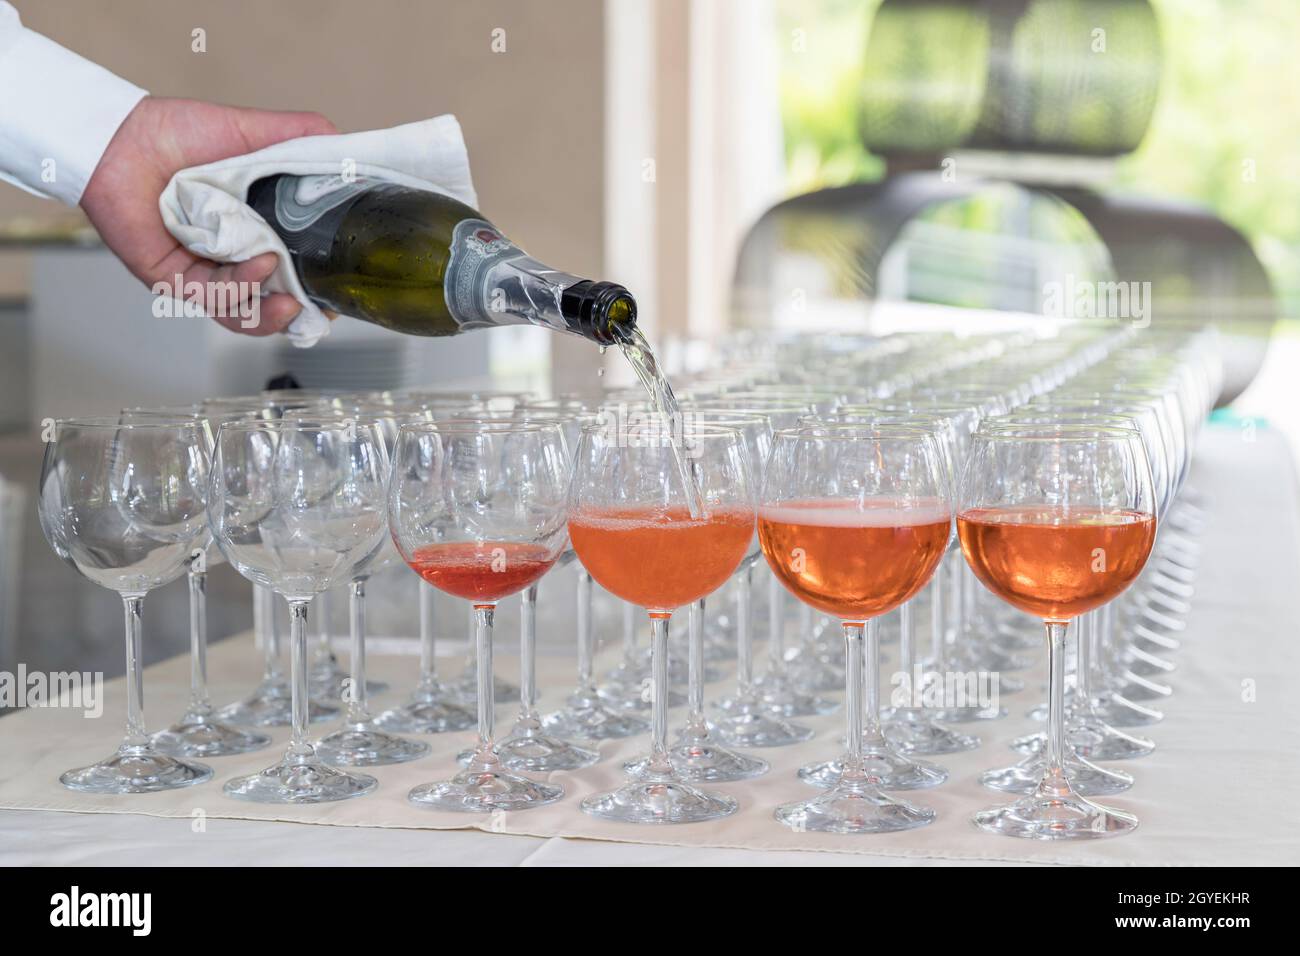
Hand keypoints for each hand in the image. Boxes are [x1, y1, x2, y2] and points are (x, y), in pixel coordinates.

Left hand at [80, 96, 336, 335]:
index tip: (338, 294)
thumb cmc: (179, 134)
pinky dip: (240, 285)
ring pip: (242, 314)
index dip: (314, 291)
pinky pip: (213, 297)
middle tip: (319, 313)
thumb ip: (301, 138)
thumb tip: (347, 147)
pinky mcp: (173, 280)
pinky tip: (260, 264)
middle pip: (270, 306)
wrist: (124, 137)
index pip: (290, 275)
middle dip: (297, 316)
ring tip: (289, 300)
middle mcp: (229, 259)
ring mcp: (202, 272)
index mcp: (253, 233)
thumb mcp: (253, 132)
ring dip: (269, 314)